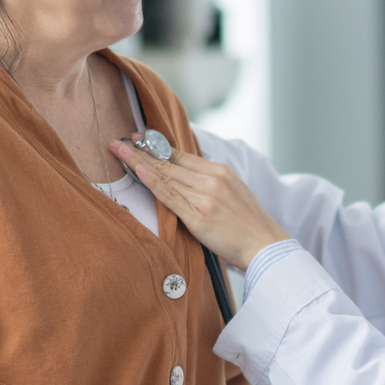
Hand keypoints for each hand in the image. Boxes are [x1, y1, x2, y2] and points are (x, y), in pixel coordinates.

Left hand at [109, 142, 289, 269]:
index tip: (139, 138)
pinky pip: (169, 195)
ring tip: (119, 150)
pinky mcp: (199, 216)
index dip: (158, 146)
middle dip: (142, 149)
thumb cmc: (248, 225)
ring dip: (138, 160)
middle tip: (121, 139)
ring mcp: (205, 196)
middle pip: (170, 162)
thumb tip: (189, 178)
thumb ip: (212, 183)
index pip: (182, 155)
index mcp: (221, 171)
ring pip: (166, 174)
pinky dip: (151, 180)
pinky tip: (136, 169)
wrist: (265, 246)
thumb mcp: (234, 194)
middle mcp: (212, 179)